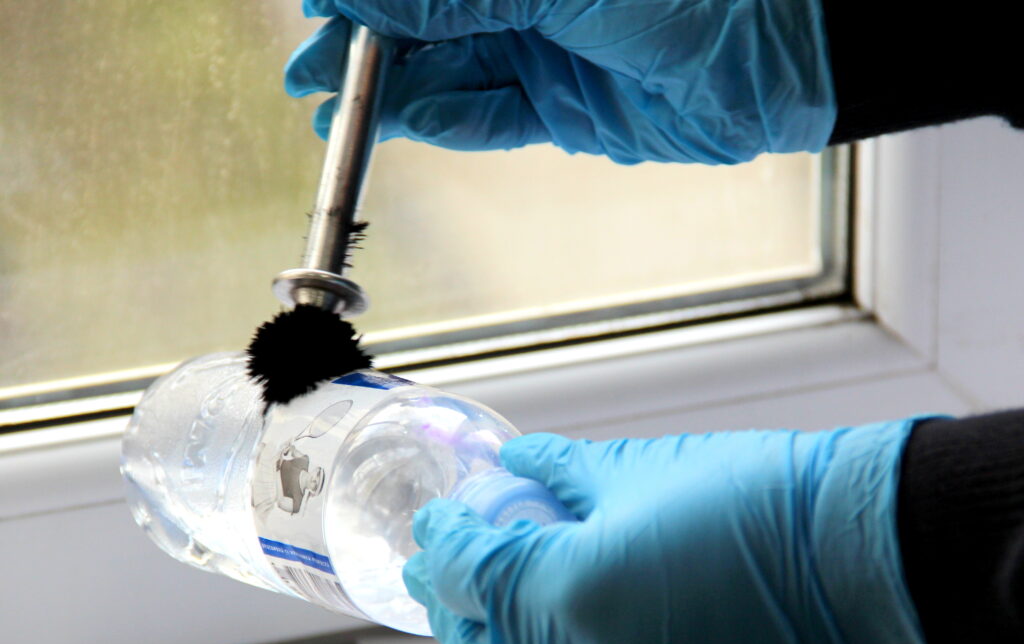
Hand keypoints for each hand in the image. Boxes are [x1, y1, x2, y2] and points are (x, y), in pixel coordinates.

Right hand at [286, 0, 835, 163]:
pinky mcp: (564, 109)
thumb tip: (367, 5)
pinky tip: (408, 121)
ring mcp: (544, 51)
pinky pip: (493, 117)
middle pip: (426, 23)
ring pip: (450, 72)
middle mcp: (526, 1)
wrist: (775, 58)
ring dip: (393, 94)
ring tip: (335, 110)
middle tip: (310, 70)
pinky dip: (451, 121)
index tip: (318, 11)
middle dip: (365, 47)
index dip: (368, 1)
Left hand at [402, 422, 949, 643]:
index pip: (477, 576)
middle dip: (457, 614)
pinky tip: (594, 606)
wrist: (873, 555)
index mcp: (579, 595)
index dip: (445, 545)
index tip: (436, 522)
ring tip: (516, 582)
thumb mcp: (645, 466)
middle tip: (442, 575)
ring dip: (521, 631)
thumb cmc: (765, 498)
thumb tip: (517, 469)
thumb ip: (561, 475)